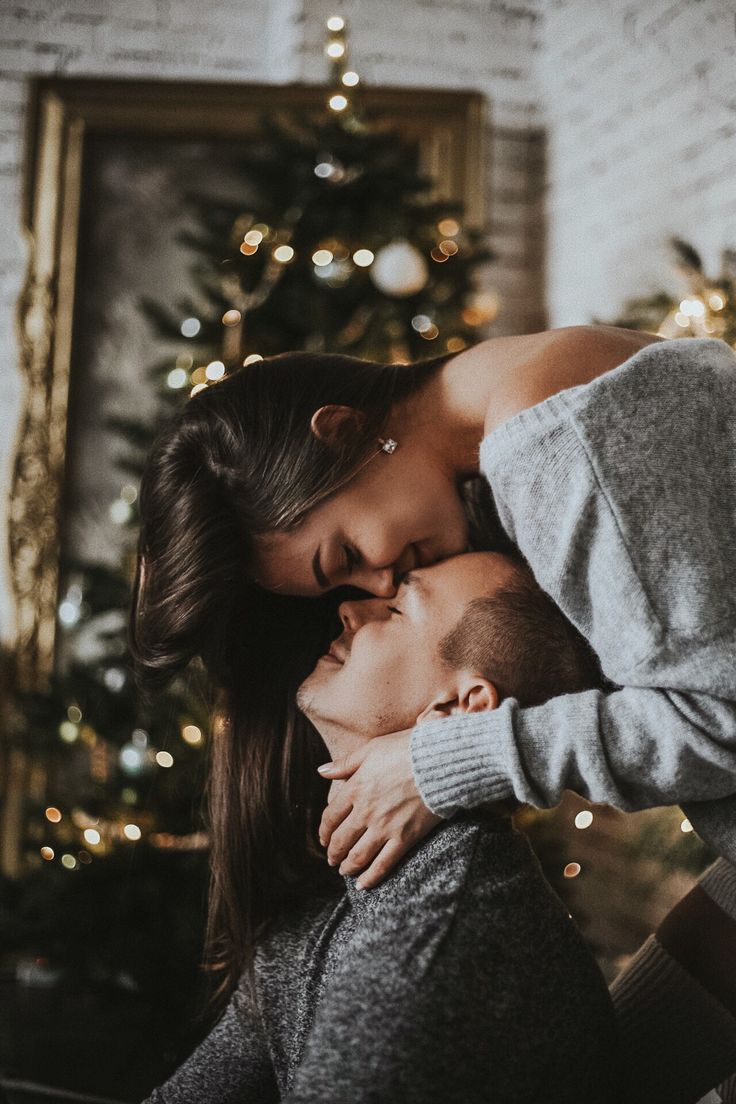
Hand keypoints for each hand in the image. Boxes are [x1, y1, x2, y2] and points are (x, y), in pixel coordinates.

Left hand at [317, 729, 441, 889]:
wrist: (439, 762)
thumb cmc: (406, 750)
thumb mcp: (371, 749)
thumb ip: (345, 764)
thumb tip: (322, 770)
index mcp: (356, 789)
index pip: (331, 817)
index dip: (324, 831)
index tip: (324, 838)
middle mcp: (366, 812)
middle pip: (342, 839)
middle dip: (334, 852)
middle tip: (332, 859)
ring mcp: (385, 827)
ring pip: (358, 855)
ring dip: (348, 867)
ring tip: (344, 871)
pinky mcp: (404, 838)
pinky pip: (383, 864)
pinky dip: (371, 877)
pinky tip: (363, 884)